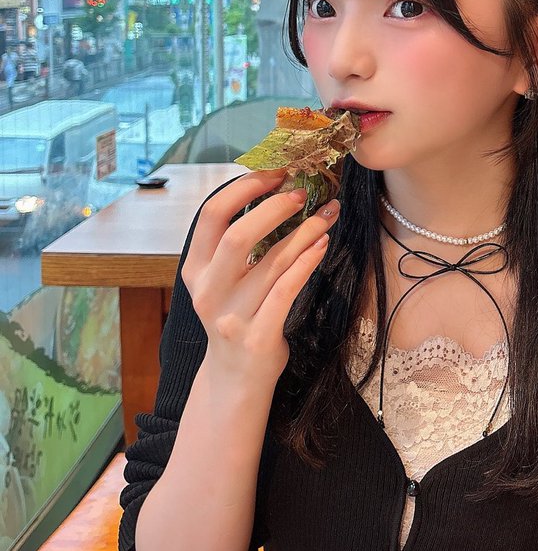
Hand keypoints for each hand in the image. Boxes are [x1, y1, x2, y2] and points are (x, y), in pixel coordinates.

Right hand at [181, 169, 338, 387]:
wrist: (235, 377)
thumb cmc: (237, 316)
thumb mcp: (223, 280)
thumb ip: (237, 244)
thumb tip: (275, 191)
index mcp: (196, 270)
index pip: (212, 216)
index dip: (243, 188)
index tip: (274, 172)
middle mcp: (208, 291)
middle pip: (237, 236)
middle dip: (274, 207)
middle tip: (303, 192)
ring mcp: (232, 315)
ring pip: (272, 262)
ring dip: (304, 231)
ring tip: (328, 213)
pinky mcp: (258, 335)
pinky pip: (287, 290)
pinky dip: (307, 262)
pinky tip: (322, 244)